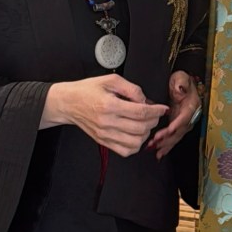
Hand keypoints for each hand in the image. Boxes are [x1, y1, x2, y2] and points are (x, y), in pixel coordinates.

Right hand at [48, 74, 167, 156]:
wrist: (68, 103)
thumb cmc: (87, 90)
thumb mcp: (110, 80)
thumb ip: (131, 89)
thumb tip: (146, 100)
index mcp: (109, 105)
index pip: (140, 112)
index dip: (156, 111)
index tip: (162, 108)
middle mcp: (107, 122)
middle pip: (140, 128)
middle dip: (153, 121)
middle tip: (153, 113)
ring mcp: (105, 135)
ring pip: (135, 143)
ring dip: (145, 134)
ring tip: (144, 124)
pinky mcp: (103, 142)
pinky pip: (125, 151)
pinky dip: (135, 145)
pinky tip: (135, 134)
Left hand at [149, 70, 200, 159]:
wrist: (181, 83)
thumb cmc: (180, 79)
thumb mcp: (181, 77)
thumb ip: (181, 82)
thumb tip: (180, 90)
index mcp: (192, 105)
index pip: (185, 117)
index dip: (177, 124)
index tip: (168, 130)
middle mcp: (190, 116)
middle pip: (180, 130)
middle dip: (167, 138)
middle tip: (154, 142)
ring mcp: (184, 123)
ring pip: (176, 137)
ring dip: (165, 144)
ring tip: (154, 150)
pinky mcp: (177, 126)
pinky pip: (173, 138)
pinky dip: (166, 146)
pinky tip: (159, 154)